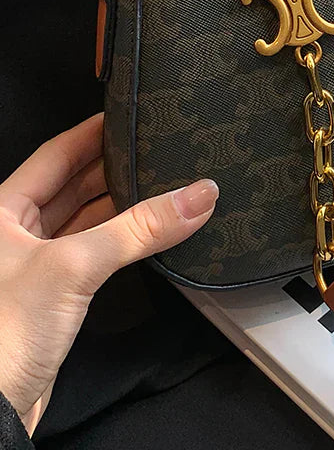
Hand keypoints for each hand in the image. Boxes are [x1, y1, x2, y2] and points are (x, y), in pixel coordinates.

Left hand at [0, 113, 217, 433]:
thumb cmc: (3, 334)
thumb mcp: (74, 265)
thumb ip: (139, 228)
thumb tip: (197, 196)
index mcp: (1, 210)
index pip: (56, 153)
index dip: (94, 132)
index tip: (131, 115)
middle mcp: (14, 232)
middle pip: (74, 184)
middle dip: (117, 167)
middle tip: (159, 149)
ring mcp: (36, 264)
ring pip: (88, 219)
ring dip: (126, 205)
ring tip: (166, 183)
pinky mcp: (56, 295)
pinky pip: (96, 251)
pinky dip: (124, 239)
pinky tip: (151, 230)